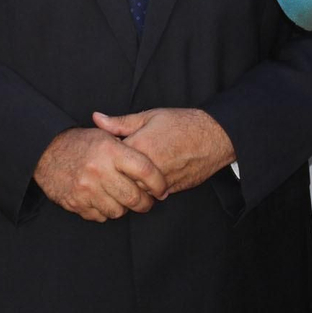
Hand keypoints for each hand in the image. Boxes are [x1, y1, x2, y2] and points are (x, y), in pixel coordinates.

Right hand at [33, 128, 167, 221]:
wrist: (44, 152)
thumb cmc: (80, 143)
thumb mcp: (103, 135)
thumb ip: (129, 147)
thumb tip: (155, 159)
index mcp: (110, 150)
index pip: (145, 171)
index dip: (159, 183)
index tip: (162, 189)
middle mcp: (99, 170)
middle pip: (134, 197)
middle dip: (145, 203)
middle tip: (147, 201)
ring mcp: (86, 189)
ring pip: (118, 211)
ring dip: (123, 208)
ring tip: (122, 199)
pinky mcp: (76, 202)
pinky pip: (100, 216)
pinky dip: (104, 211)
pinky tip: (102, 200)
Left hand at [90, 108, 234, 196]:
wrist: (215, 137)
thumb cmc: (182, 124)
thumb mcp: (149, 116)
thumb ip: (120, 122)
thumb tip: (96, 118)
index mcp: (140, 147)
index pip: (109, 159)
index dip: (105, 156)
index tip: (104, 151)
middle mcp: (148, 168)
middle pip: (119, 179)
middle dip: (114, 173)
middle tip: (115, 165)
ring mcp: (160, 182)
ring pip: (134, 191)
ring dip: (130, 184)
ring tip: (130, 172)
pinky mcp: (170, 191)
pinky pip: (150, 196)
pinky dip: (145, 189)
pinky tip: (146, 178)